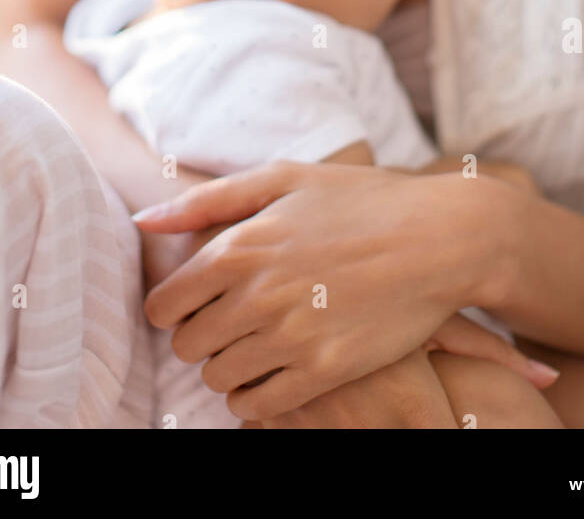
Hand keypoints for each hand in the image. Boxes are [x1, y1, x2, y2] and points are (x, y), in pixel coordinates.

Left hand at [136, 159, 519, 418]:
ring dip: (229, 367)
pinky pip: (258, 406)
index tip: (198, 302)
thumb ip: (208, 200)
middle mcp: (258, 293)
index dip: (174, 308)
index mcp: (241, 244)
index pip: (164, 304)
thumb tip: (143, 220)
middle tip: (232, 323)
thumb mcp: (284, 178)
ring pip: (218, 379)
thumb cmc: (360, 200)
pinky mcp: (325, 369)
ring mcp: (291, 335)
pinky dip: (256, 397)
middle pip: (187, 347)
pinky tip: (277, 372)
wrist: (441, 238)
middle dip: (201, 337)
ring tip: (259, 344)